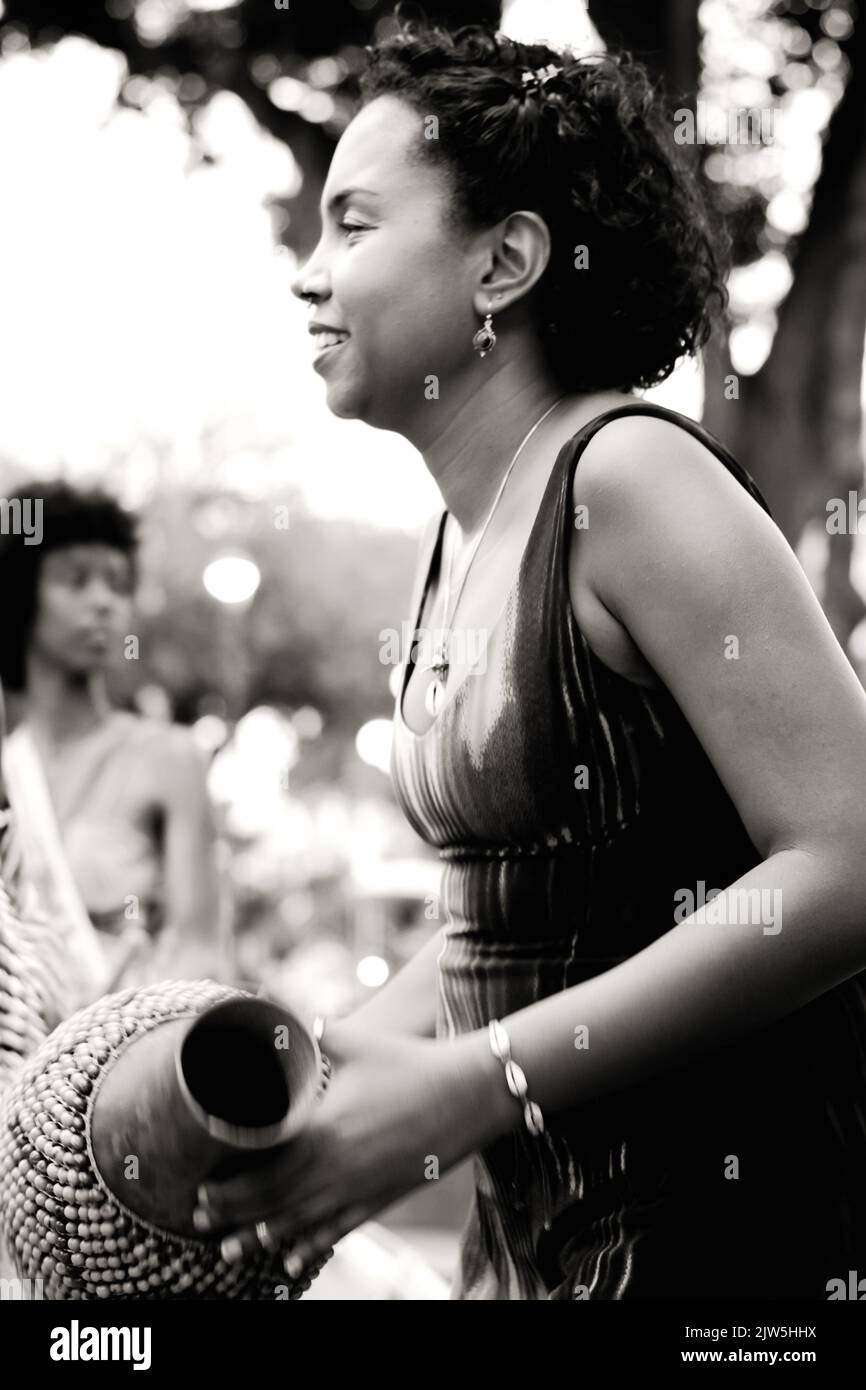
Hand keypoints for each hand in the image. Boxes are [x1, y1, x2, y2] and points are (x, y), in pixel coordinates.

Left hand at [193, 1021, 512, 1276]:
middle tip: (199, 1220)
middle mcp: (334, 1169)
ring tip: (230, 1250)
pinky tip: (288, 1258)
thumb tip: (280, 1013)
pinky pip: (337, 1230)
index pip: (260, 1170)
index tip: (198, 1190)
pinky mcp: (381, 1200)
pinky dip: (307, 1245)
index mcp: (321, 1131)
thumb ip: (313, 1032)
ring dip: (260, 1238)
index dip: (226, 1186)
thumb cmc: (409, 1061)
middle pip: (270, 1203)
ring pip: (298, 1224)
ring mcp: (358, 1189)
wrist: (466, 1094)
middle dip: (232, 1215)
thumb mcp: (355, 1042)